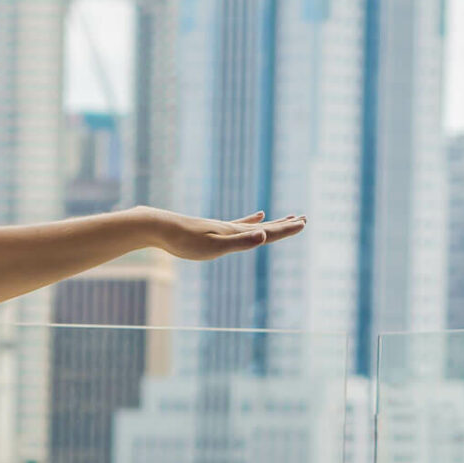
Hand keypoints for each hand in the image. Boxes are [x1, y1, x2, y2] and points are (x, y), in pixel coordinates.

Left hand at [144, 209, 306, 260]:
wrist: (159, 227)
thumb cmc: (184, 241)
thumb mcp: (214, 247)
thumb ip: (240, 242)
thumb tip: (265, 235)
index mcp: (235, 233)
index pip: (267, 232)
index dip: (286, 230)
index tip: (304, 223)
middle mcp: (233, 228)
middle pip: (266, 227)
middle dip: (285, 225)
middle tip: (304, 219)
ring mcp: (223, 227)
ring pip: (256, 225)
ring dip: (273, 222)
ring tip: (287, 217)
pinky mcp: (213, 229)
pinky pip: (240, 224)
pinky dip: (252, 220)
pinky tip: (257, 215)